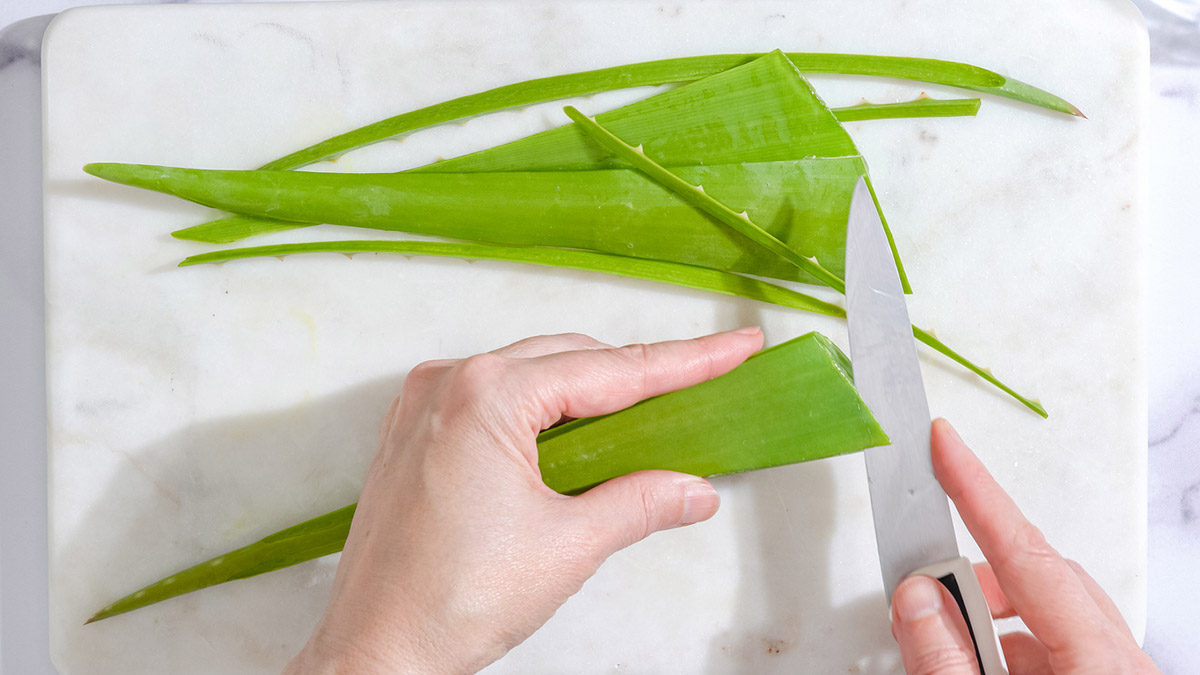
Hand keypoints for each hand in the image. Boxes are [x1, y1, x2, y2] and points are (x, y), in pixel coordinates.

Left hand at [282, 328, 763, 673]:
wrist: (376, 650)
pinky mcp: (416, 433)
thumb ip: (641, 503)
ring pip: (532, 375)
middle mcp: (448, 384)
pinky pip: (494, 399)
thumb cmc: (446, 602)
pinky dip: (543, 412)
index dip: (685, 360)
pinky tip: (577, 441)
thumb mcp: (568, 546)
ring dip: (589, 394)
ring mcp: (425, 405)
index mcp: (486, 395)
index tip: (734, 347)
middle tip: (700, 388)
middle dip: (637, 376)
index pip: (612, 370)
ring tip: (647, 421)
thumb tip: (693, 489)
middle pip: (571, 361)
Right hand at [890, 419, 1158, 673]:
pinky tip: (966, 668)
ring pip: (1041, 617)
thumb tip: (918, 595)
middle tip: (916, 587)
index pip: (1025, 550)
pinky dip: (1002, 650)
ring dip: (984, 621)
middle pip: (1037, 578)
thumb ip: (946, 658)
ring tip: (937, 644)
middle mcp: (1117, 665)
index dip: (975, 489)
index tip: (944, 442)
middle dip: (969, 573)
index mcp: (1100, 662)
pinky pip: (1052, 650)